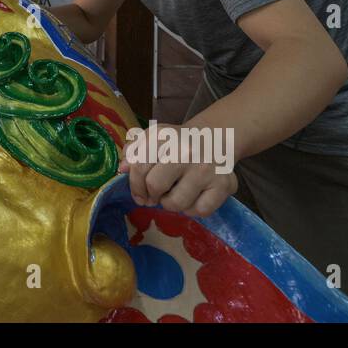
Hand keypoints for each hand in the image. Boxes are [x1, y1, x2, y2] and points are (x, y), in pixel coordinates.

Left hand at [120, 126, 238, 216]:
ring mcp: (206, 168)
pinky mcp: (224, 184)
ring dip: (170, 204)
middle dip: (151, 195)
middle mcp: (186, 150)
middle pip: (155, 186)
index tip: (139, 192)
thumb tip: (123, 168)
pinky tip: (194, 197)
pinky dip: (193, 210)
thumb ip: (133, 151)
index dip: (134, 185)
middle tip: (156, 194)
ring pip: (176, 203)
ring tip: (175, 194)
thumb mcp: (152, 138)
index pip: (139, 167)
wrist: (214, 139)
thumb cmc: (176, 143)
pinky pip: (200, 211)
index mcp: (164, 137)